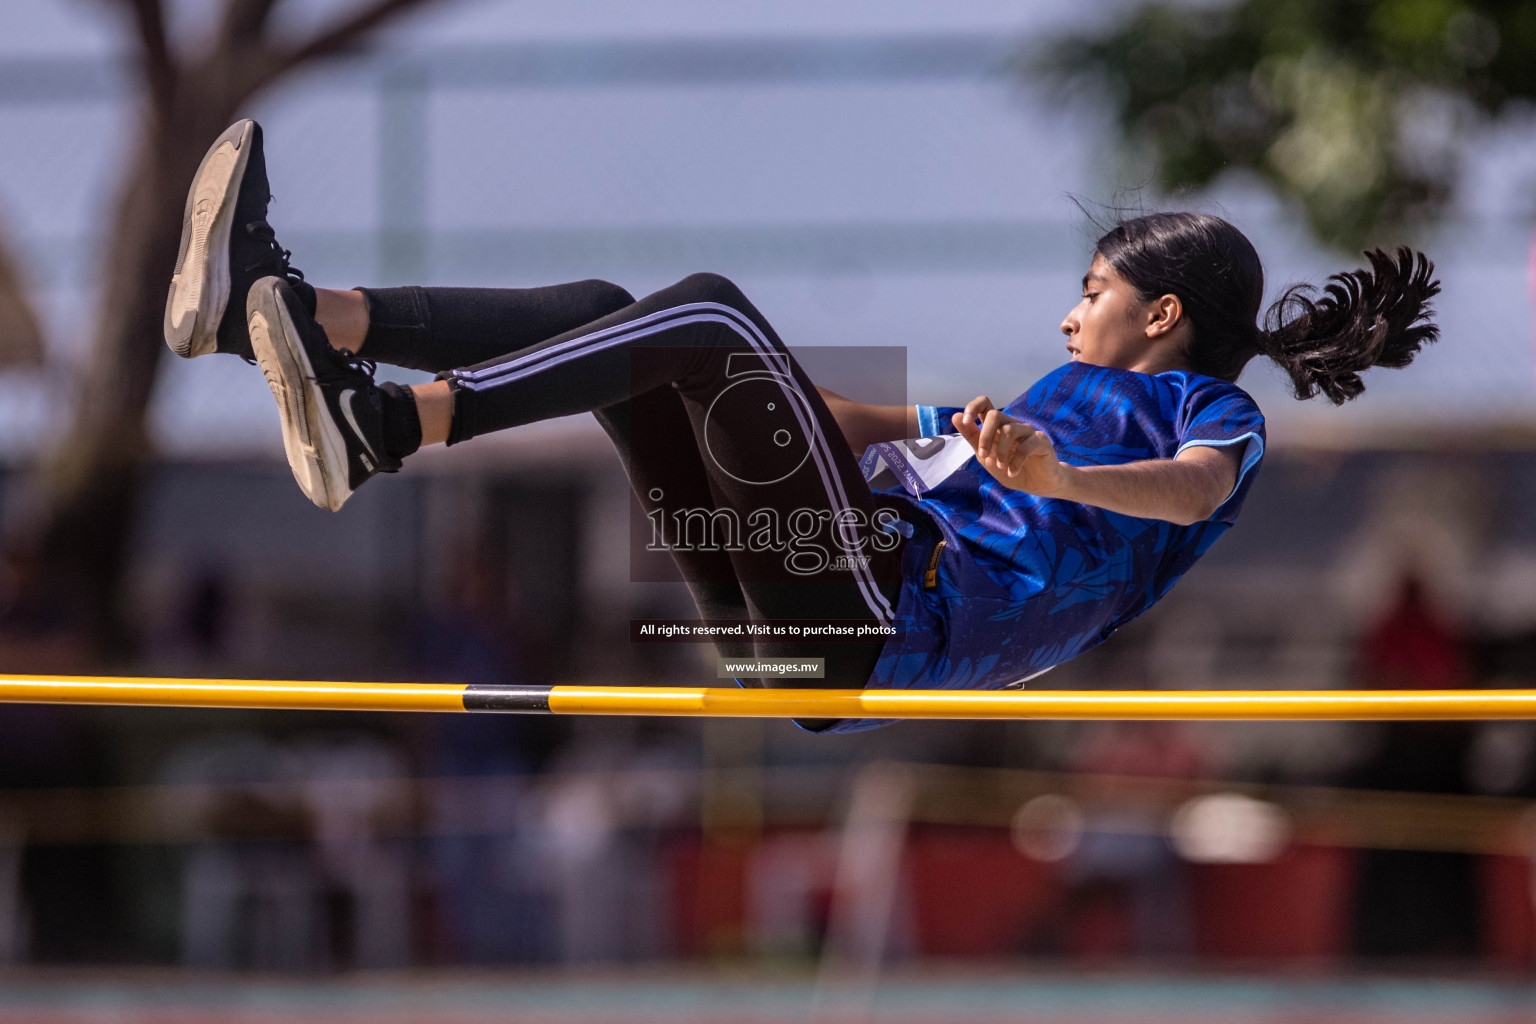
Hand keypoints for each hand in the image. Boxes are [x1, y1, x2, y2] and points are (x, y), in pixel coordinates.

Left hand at [952, 396, 1067, 495]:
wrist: (1036, 484)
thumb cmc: (1009, 467)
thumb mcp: (985, 455)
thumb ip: (972, 437)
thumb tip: (955, 416)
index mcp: (997, 425)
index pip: (985, 403)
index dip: (973, 407)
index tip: (965, 421)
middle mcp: (1012, 424)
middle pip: (995, 415)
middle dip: (985, 436)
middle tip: (984, 456)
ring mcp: (1028, 431)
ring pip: (1009, 430)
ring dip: (1001, 452)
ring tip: (1001, 467)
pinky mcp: (1041, 441)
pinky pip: (1026, 446)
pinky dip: (1015, 462)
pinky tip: (1012, 472)